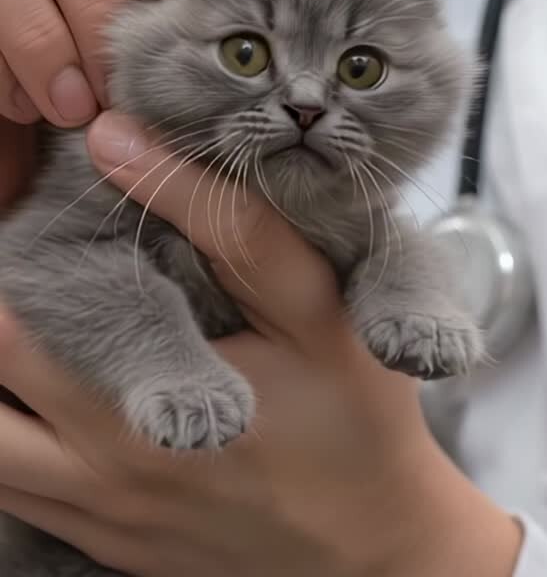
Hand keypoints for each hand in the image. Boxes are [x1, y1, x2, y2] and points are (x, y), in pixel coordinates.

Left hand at [0, 114, 521, 576]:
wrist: (379, 550)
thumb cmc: (355, 418)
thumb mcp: (313, 304)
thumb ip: (225, 219)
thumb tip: (119, 139)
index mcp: (134, 413)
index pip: (9, 334)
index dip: (6, 269)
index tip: (23, 230)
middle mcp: (95, 477)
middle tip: (26, 267)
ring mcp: (97, 521)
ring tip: (35, 321)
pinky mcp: (109, 546)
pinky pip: (17, 499)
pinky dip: (14, 439)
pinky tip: (48, 394)